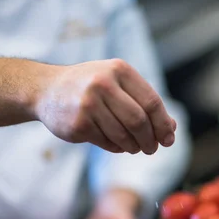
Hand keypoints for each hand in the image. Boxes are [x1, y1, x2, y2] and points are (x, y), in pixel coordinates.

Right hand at [35, 59, 175, 154]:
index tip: (169, 139)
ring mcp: (88, 104)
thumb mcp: (119, 85)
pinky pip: (107, 143)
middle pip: (140, 121)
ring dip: (134, 146)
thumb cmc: (91, 87)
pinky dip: (117, 147)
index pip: (152, 102)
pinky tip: (117, 144)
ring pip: (124, 135)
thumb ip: (145, 102)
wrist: (46, 90)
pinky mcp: (78, 124)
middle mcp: (103, 84)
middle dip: (150, 139)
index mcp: (119, 70)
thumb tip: (172, 129)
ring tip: (135, 147)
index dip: (163, 124)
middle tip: (152, 148)